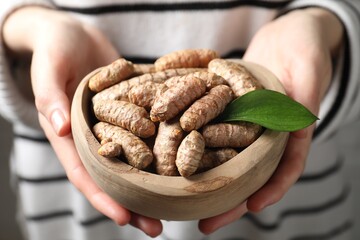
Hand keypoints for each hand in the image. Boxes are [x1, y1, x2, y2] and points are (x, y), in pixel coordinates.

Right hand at [3, 7, 161, 236]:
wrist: (75, 33)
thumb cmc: (55, 48)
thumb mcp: (48, 69)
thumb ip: (51, 98)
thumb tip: (60, 129)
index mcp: (71, 136)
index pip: (86, 175)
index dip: (104, 198)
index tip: (125, 219)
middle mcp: (95, 137)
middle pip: (116, 177)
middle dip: (136, 203)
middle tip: (157, 228)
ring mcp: (116, 125)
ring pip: (136, 159)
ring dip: (154, 181)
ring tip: (177, 202)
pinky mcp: (132, 111)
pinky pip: (149, 131)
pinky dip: (163, 145)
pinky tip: (184, 156)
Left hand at [199, 8, 342, 233]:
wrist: (287, 35)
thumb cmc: (307, 51)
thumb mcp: (310, 75)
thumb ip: (303, 102)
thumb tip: (298, 126)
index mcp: (287, 135)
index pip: (282, 169)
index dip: (269, 190)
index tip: (252, 207)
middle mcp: (262, 136)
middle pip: (245, 172)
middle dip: (226, 199)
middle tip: (205, 225)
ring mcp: (242, 125)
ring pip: (222, 155)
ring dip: (203, 178)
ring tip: (181, 201)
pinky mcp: (225, 111)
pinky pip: (207, 127)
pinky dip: (192, 142)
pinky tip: (173, 154)